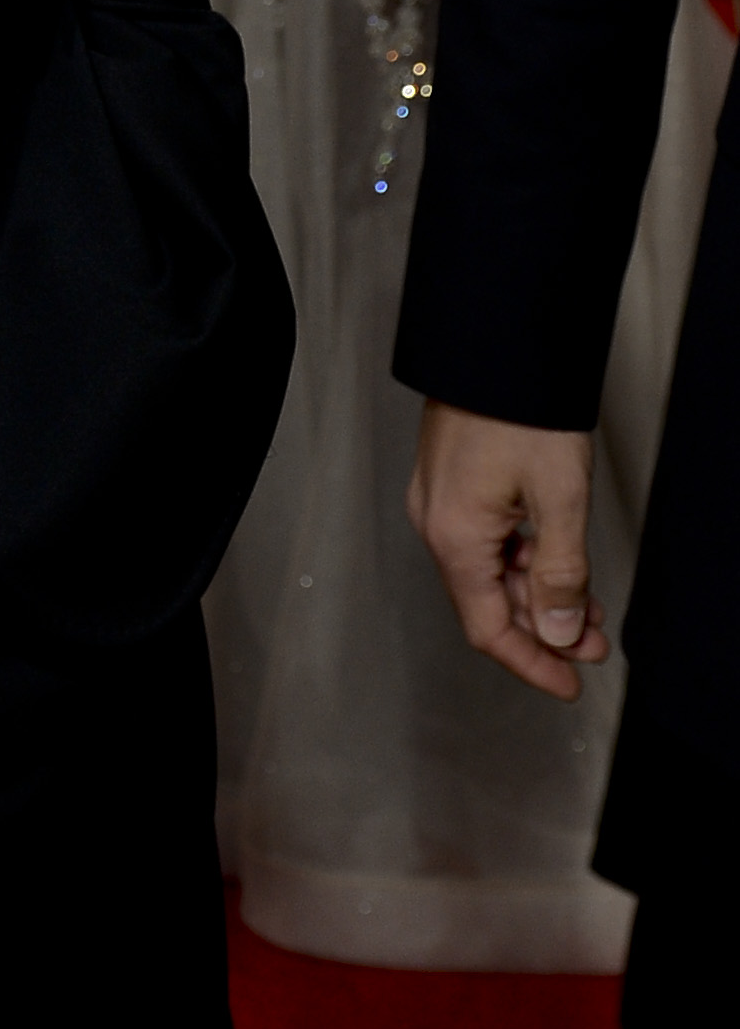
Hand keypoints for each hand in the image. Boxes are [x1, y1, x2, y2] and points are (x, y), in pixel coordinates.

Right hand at [407, 400, 608, 700]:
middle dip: (544, 630)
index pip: (488, 628)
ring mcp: (438, 500)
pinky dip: (520, 561)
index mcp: (455, 535)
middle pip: (487, 602)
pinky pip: (481, 540)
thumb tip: (561, 633)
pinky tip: (553, 560)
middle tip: (592, 645)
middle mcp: (435, 521)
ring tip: (585, 604)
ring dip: (536, 594)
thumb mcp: (558, 500)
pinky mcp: (448, 479)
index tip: (568, 683)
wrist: (494, 345)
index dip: (532, 663)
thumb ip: (560, 576)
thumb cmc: (519, 410)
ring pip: (487, 570)